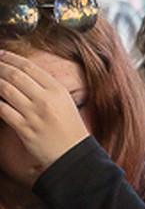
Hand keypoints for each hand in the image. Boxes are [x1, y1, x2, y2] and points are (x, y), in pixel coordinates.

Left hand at [0, 50, 88, 183]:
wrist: (74, 153)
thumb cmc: (69, 128)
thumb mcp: (65, 102)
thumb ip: (46, 88)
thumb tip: (22, 75)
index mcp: (58, 90)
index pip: (29, 67)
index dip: (11, 58)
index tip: (1, 55)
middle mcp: (46, 100)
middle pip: (15, 75)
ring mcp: (34, 115)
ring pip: (5, 90)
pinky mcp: (24, 129)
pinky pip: (3, 110)